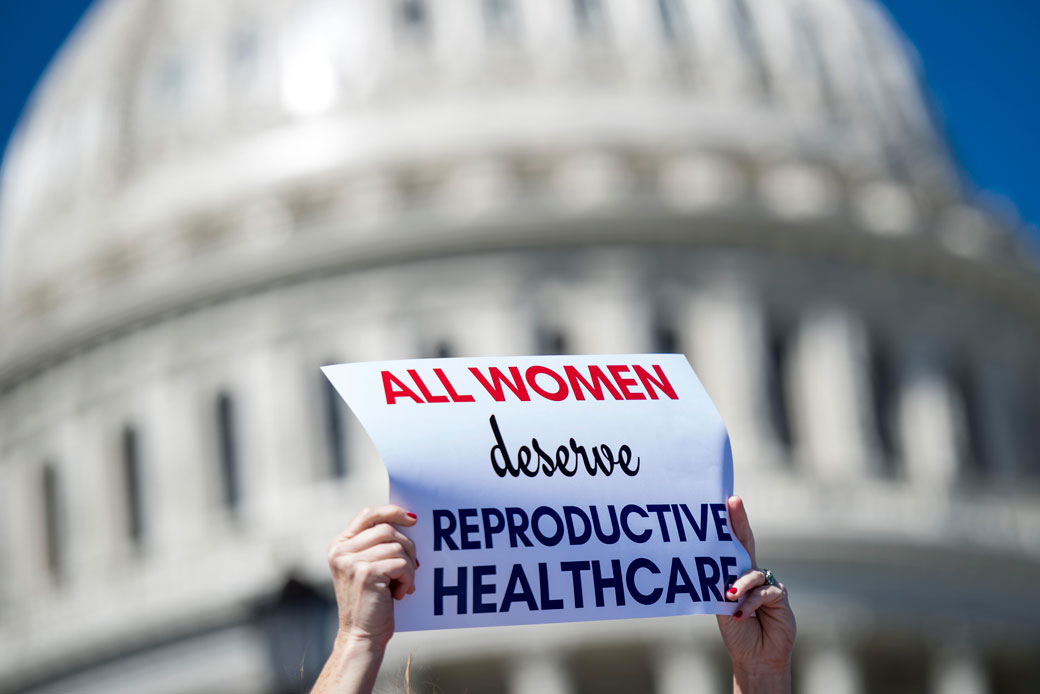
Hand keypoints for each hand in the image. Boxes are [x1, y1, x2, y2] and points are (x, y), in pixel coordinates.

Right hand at [326, 505, 418, 648]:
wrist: (361, 635)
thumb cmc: (371, 601)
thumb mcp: (367, 567)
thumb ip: (376, 545)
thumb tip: (409, 521)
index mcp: (340, 545)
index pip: (368, 514)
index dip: (392, 511)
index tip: (413, 519)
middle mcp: (341, 550)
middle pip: (388, 529)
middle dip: (408, 547)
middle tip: (412, 567)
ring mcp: (351, 561)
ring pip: (397, 547)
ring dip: (409, 566)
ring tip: (404, 584)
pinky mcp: (366, 573)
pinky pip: (401, 564)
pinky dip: (408, 578)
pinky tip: (401, 592)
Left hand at [717, 496, 795, 691]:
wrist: (755, 656)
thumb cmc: (737, 631)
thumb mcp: (723, 607)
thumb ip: (723, 587)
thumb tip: (721, 575)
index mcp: (735, 573)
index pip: (731, 544)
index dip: (729, 523)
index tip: (723, 500)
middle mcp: (751, 574)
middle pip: (746, 543)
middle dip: (739, 521)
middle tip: (732, 501)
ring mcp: (767, 583)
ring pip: (751, 574)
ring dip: (739, 586)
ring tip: (730, 598)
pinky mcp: (779, 596)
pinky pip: (764, 592)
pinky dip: (751, 603)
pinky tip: (742, 614)